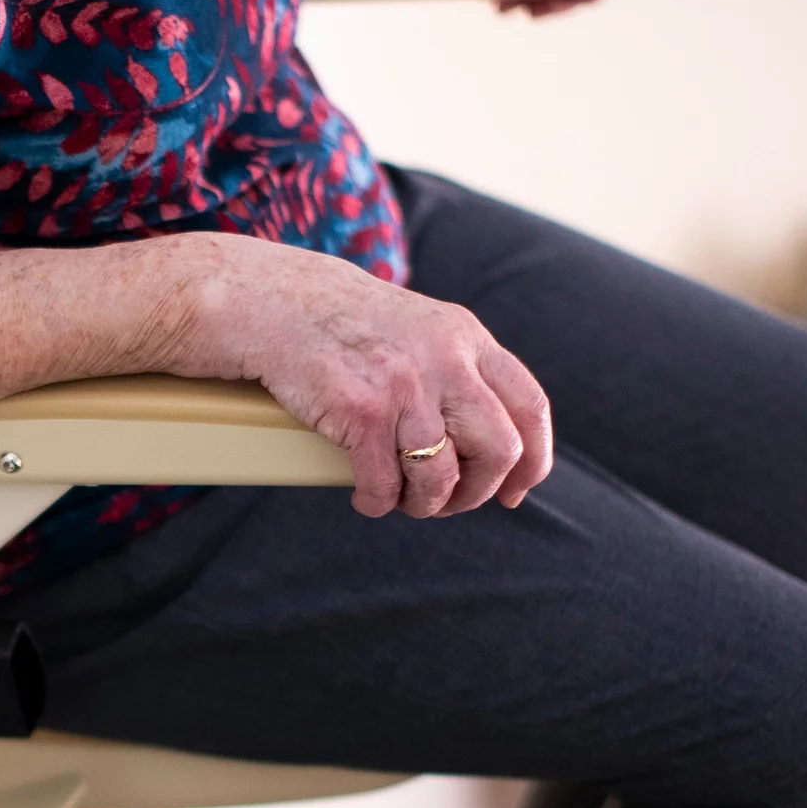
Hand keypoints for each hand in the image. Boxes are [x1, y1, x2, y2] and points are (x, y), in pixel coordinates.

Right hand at [173, 233, 552, 518]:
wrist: (274, 302)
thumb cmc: (344, 325)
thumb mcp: (421, 329)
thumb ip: (459, 370)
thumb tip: (494, 439)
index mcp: (467, 337)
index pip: (529, 408)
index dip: (532, 461)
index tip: (515, 491)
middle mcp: (445, 359)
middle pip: (498, 450)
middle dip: (476, 492)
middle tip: (448, 501)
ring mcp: (404, 385)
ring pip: (441, 477)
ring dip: (424, 504)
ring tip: (402, 501)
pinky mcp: (359, 411)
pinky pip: (384, 483)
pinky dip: (377, 502)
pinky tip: (367, 497)